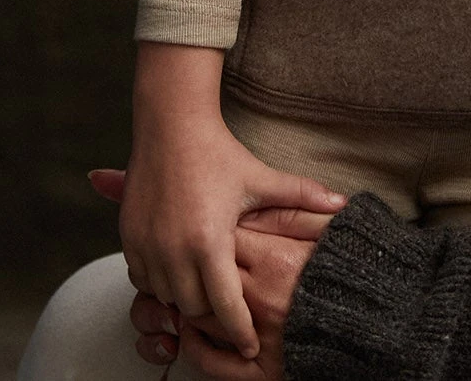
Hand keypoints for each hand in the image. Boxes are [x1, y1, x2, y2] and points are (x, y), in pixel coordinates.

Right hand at [116, 44, 343, 359]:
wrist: (171, 125)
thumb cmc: (217, 152)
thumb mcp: (259, 178)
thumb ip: (299, 196)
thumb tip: (342, 202)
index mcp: (210, 241)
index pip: (226, 307)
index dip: (240, 331)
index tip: (251, 345)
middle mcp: (175, 251)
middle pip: (195, 310)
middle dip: (213, 315)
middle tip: (229, 314)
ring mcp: (148, 247)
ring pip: (167, 299)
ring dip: (185, 299)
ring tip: (205, 291)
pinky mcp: (129, 239)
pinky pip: (143, 279)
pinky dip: (160, 282)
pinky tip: (179, 269)